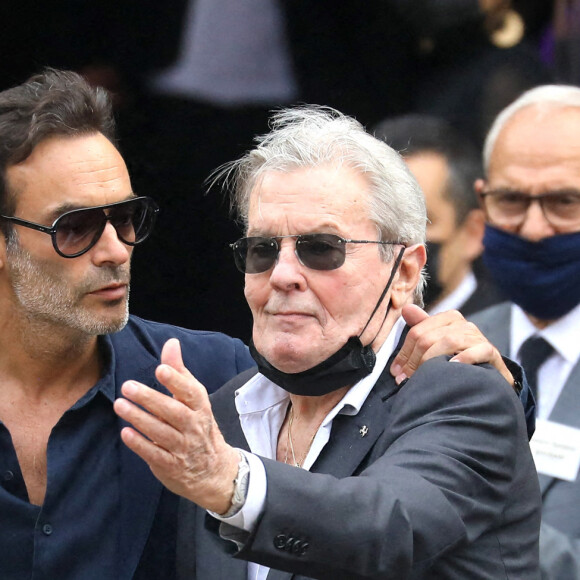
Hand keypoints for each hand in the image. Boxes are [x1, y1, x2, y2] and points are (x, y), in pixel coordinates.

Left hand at [113, 338, 238, 513]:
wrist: (213, 469)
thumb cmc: (197, 425)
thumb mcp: (193, 398)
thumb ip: (178, 371)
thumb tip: (171, 343)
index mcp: (200, 407)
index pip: (191, 392)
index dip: (176, 381)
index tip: (160, 369)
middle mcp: (194, 426)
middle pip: (173, 411)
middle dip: (150, 399)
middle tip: (128, 386)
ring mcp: (183, 447)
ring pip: (161, 432)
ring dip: (140, 419)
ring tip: (119, 405)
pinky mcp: (171, 465)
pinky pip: (155, 454)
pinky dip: (140, 444)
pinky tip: (126, 433)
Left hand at [390, 304, 513, 386]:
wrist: (489, 373)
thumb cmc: (458, 357)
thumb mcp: (437, 342)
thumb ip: (420, 327)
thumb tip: (405, 308)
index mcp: (447, 318)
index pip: (417, 332)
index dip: (404, 353)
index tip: (396, 372)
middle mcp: (462, 324)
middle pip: (429, 338)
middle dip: (414, 361)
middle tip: (405, 379)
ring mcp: (477, 337)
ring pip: (449, 341)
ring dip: (432, 360)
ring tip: (423, 376)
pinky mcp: (490, 351)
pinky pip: (478, 350)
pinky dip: (465, 357)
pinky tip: (453, 366)